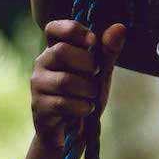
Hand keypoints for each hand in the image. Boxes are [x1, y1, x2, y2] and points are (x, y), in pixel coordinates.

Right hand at [30, 20, 125, 147]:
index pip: (53, 28)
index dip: (72, 29)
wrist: (72, 131)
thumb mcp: (101, 72)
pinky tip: (86, 109)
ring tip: (90, 96)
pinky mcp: (38, 106)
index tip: (92, 40)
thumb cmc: (85, 95)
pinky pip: (64, 103)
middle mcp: (42, 63)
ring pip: (65, 81)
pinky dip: (83, 108)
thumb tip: (120, 27)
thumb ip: (108, 51)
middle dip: (88, 64)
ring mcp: (38, 84)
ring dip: (88, 90)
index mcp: (56, 49)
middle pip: (61, 51)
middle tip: (94, 75)